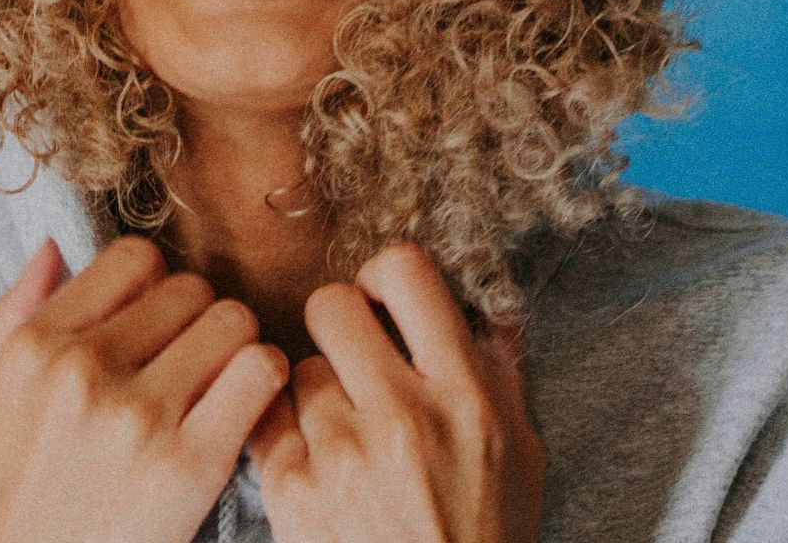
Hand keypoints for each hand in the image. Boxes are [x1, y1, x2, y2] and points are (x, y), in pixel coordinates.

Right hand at [0, 235, 290, 542]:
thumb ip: (5, 324)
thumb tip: (51, 248)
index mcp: (33, 349)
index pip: (133, 259)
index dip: (155, 287)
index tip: (156, 327)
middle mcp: (83, 369)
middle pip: (191, 289)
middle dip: (199, 322)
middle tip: (193, 368)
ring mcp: (137, 416)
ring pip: (233, 321)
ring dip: (237, 351)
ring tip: (221, 390)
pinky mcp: (188, 466)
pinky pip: (259, 374)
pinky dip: (266, 385)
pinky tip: (247, 415)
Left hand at [247, 242, 545, 542]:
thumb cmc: (486, 539)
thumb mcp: (521, 454)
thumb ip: (500, 372)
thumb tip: (485, 301)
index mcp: (465, 396)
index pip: (407, 273)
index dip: (385, 275)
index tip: (385, 300)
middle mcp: (402, 416)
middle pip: (330, 305)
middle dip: (337, 324)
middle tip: (350, 357)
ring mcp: (341, 455)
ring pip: (296, 367)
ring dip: (313, 391)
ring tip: (342, 433)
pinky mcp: (292, 491)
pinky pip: (266, 419)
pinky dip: (283, 433)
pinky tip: (312, 460)